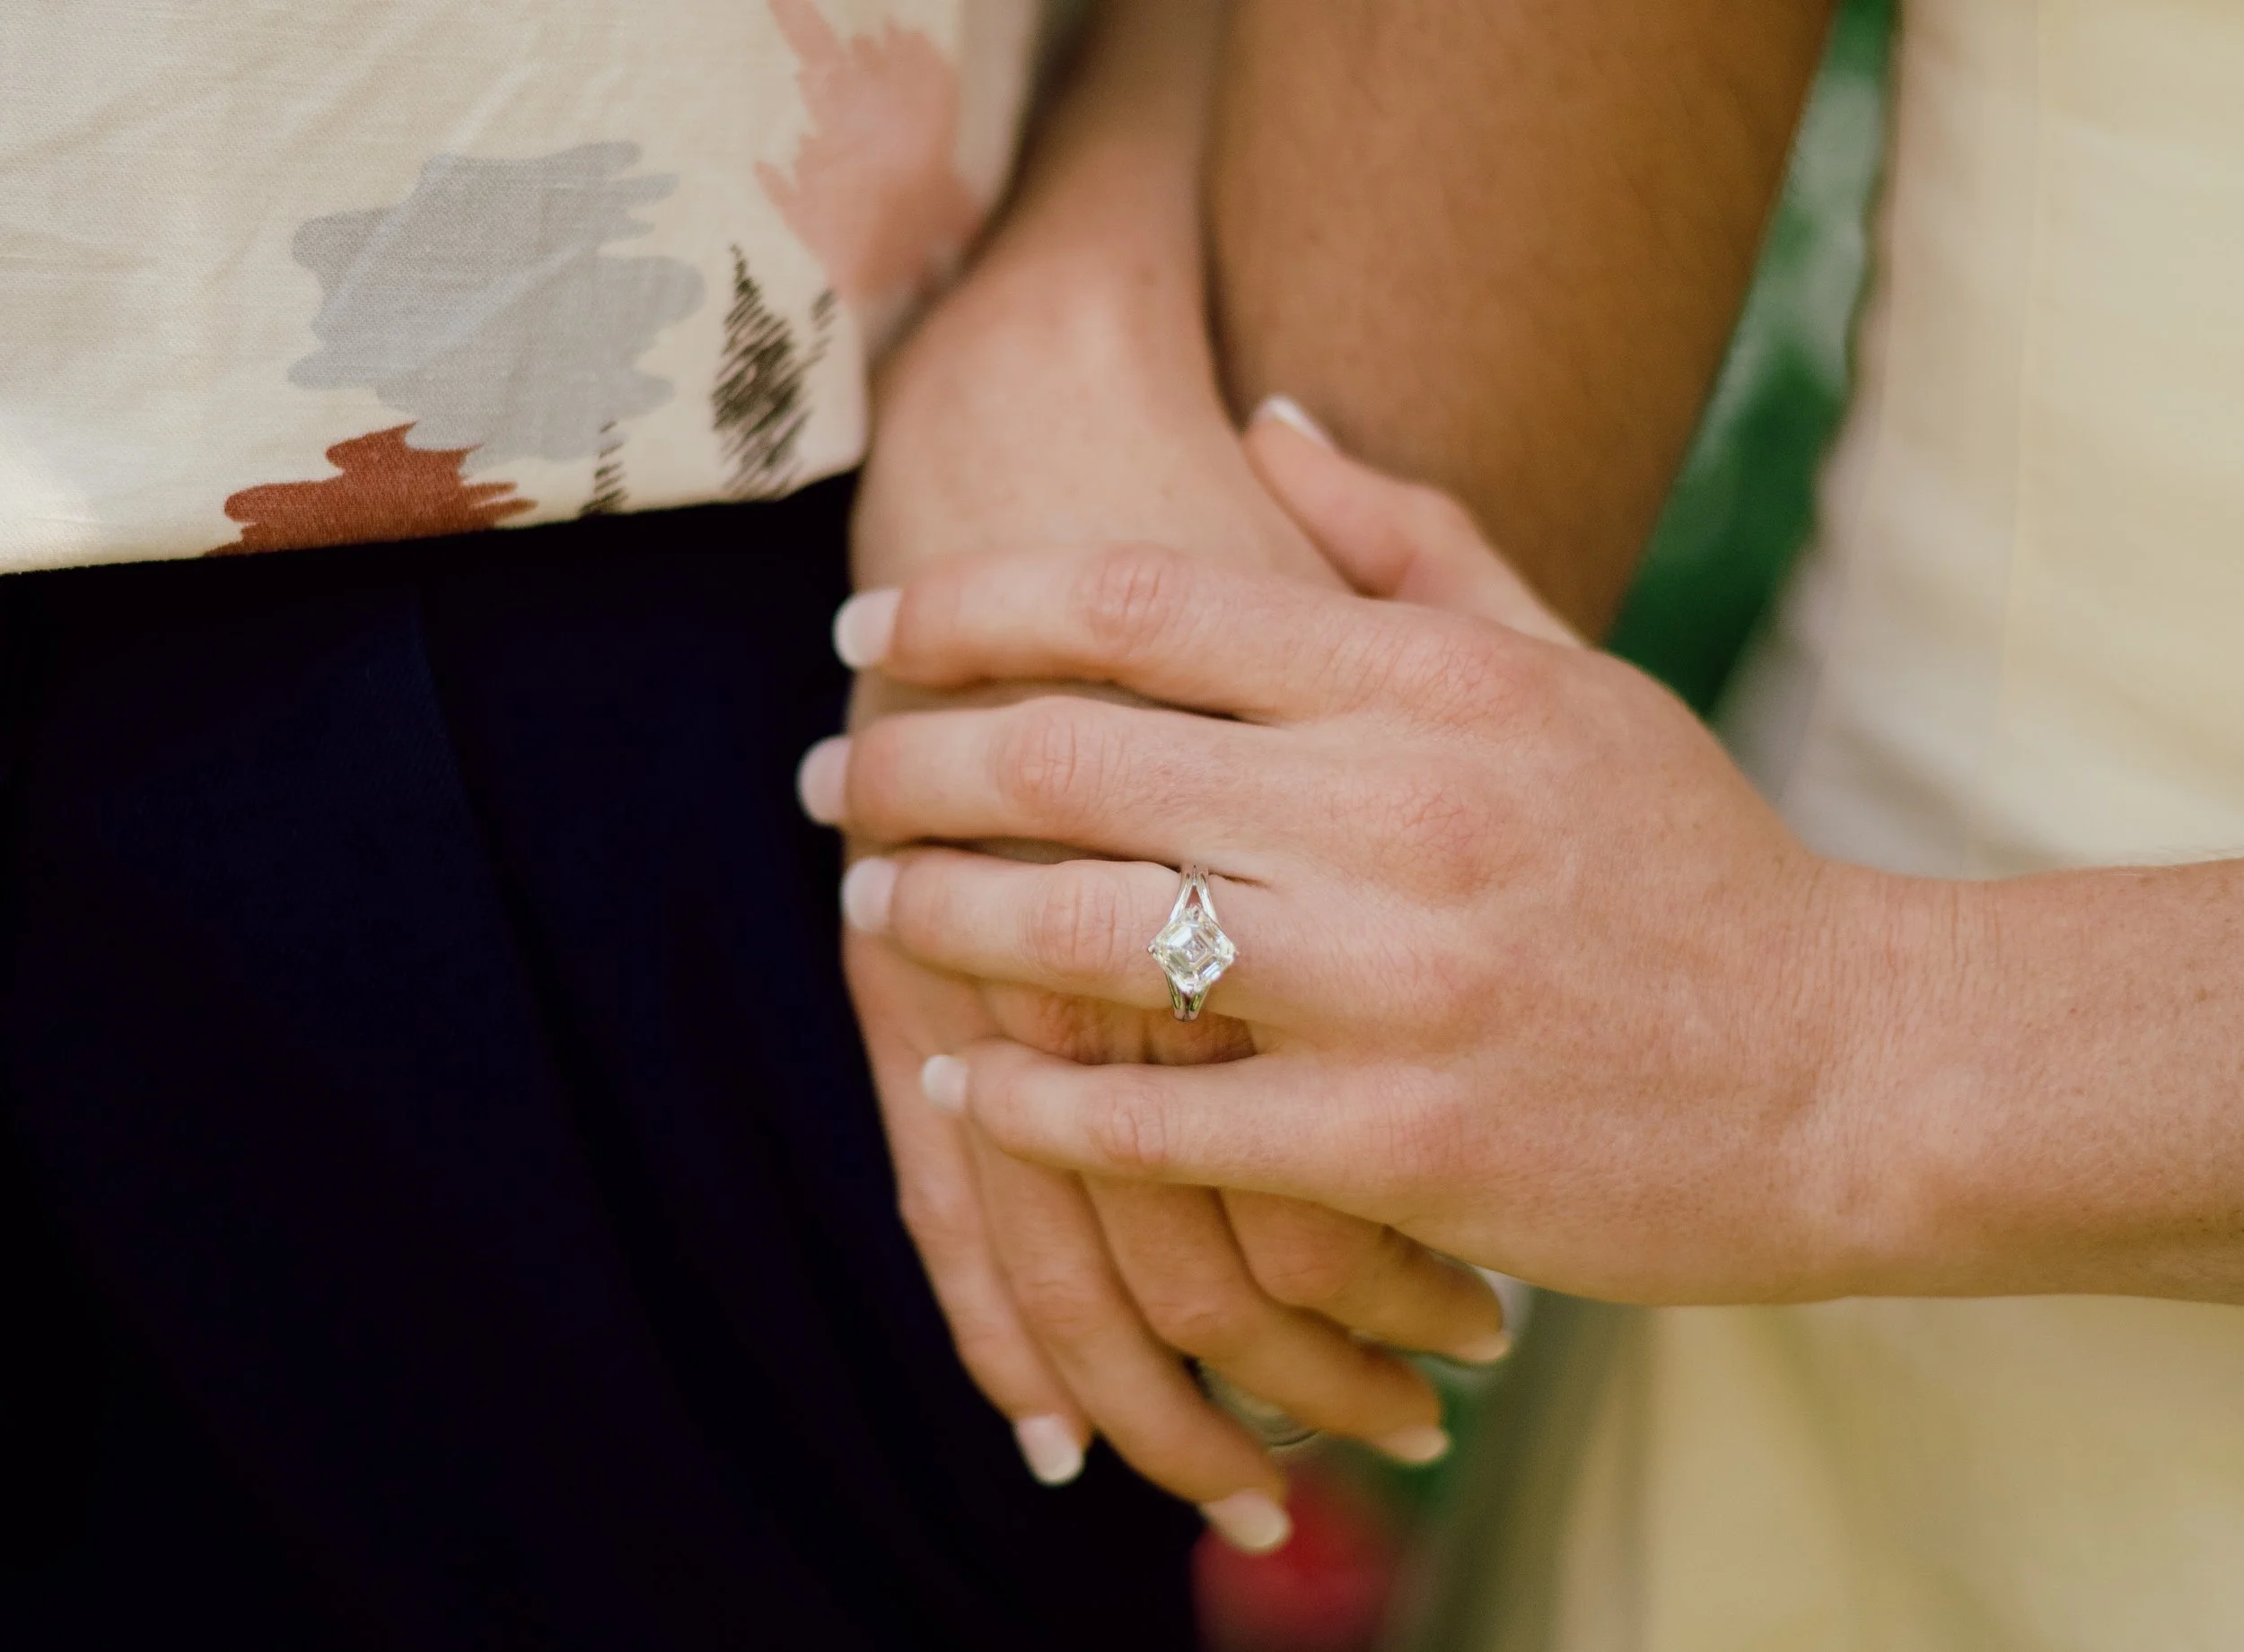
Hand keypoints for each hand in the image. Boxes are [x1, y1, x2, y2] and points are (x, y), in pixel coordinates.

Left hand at [827, 421, 1904, 1306]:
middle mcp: (1402, 812)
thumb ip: (1411, 541)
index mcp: (1431, 682)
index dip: (966, 605)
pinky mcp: (1398, 1146)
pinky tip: (966, 1083)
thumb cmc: (1688, 865)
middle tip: (833, 778)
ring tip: (870, 911)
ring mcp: (1398, 986)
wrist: (1854, 1071)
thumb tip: (1265, 417)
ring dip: (940, 920)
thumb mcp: (1570, 670)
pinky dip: (1033, 1103)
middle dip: (911, 764)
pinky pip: (1155, 1121)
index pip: (1135, 602)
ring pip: (1087, 936)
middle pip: (1072, 758)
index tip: (871, 632)